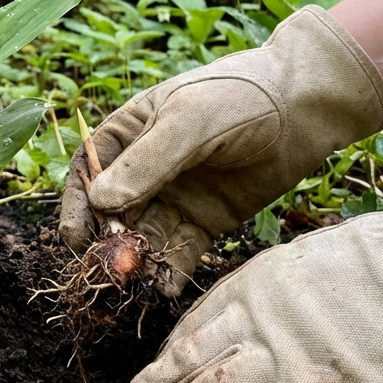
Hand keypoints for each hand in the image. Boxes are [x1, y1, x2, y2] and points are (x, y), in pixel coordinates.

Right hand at [59, 6, 382, 294]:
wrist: (305, 107)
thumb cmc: (240, 95)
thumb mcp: (189, 121)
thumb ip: (148, 163)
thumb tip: (100, 204)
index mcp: (127, 134)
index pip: (87, 175)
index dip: (77, 207)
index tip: (77, 238)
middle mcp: (144, 169)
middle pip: (112, 213)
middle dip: (108, 242)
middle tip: (111, 269)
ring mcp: (174, 197)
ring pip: (143, 236)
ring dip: (137, 261)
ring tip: (138, 282)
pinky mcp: (205, 221)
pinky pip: (178, 251)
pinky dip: (169, 270)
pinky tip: (165, 286)